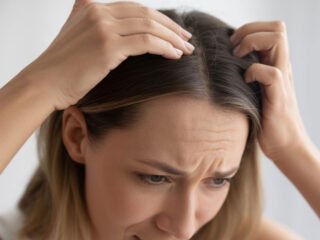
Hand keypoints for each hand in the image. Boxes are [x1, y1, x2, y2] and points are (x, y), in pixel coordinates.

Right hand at [22, 0, 193, 109]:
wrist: (45, 83)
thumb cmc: (64, 69)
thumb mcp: (79, 39)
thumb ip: (98, 28)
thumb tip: (125, 38)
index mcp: (91, 7)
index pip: (135, 8)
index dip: (157, 19)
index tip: (173, 31)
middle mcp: (98, 11)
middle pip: (146, 14)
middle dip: (170, 27)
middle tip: (186, 38)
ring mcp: (102, 27)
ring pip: (149, 26)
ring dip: (172, 38)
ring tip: (186, 49)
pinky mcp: (107, 46)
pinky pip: (146, 42)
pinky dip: (164, 47)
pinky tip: (175, 55)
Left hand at [230, 21, 310, 161]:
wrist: (284, 145)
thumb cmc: (264, 119)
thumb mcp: (253, 91)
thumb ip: (247, 75)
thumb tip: (222, 65)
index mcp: (275, 64)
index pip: (272, 29)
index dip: (251, 29)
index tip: (232, 44)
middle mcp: (282, 68)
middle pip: (277, 28)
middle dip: (251, 30)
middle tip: (234, 47)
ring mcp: (282, 81)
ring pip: (278, 41)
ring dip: (253, 44)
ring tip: (238, 58)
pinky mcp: (279, 97)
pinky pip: (271, 73)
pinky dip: (254, 72)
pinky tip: (245, 82)